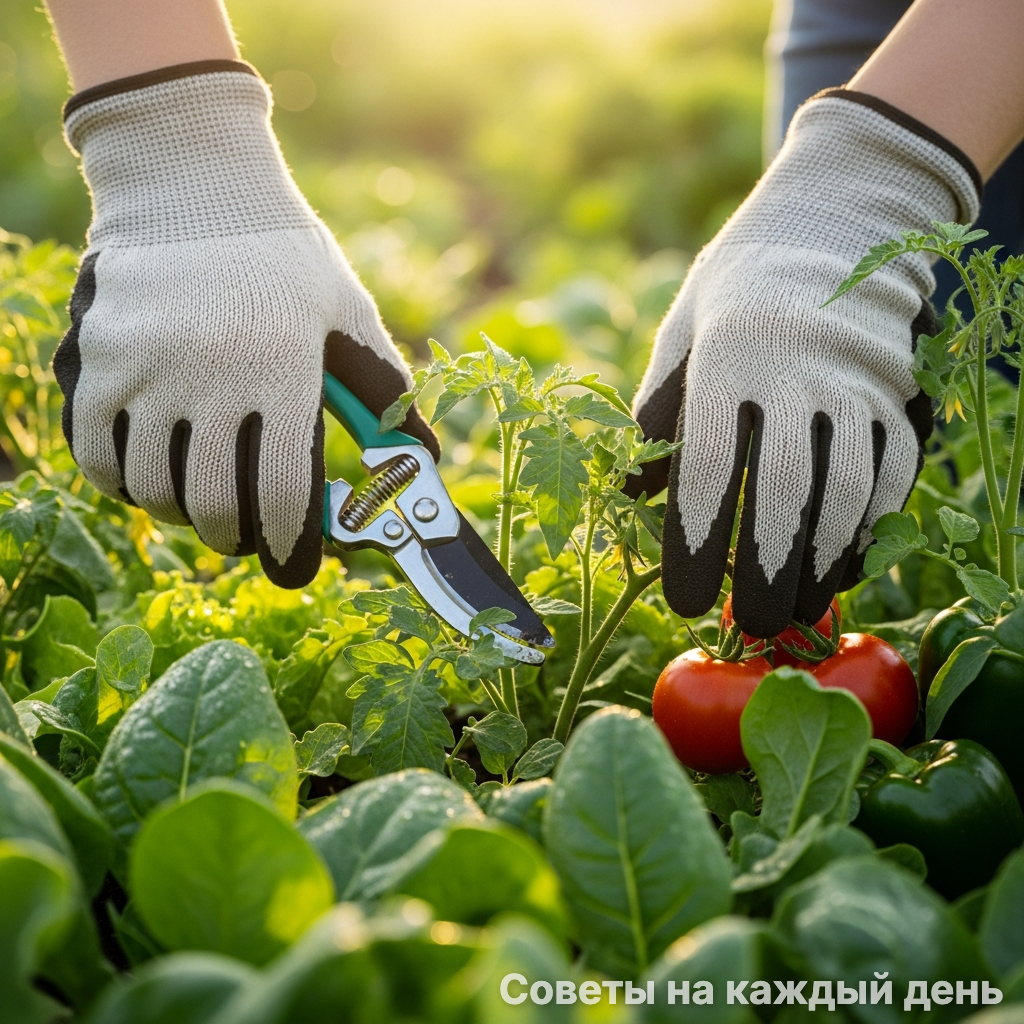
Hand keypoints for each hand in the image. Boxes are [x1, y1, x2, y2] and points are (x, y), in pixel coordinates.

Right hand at [56, 61, 436, 587]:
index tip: (295, 564)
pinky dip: (127, 484)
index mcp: (282, 368)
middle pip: (214, 505)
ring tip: (205, 502)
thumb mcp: (349, 318)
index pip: (284, 492)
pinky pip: (98, 458)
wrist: (193, 186)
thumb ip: (387, 396)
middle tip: (250, 536)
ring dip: (184, 515)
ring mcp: (141, 370)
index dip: (292, 545)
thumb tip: (426, 464)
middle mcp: (209, 375)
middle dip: (238, 538)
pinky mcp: (92, 363)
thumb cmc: (287, 262)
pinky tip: (155, 475)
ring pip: (154, 492)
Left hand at [629, 91, 979, 636]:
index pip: (708, 470)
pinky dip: (869, 524)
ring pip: (845, 489)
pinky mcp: (899, 389)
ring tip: (798, 609)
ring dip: (821, 559)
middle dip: (765, 568)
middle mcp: (797, 374)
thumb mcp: (684, 325)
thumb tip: (634, 494)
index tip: (687, 600)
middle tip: (749, 624)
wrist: (842, 212)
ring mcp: (857, 382)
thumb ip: (660, 406)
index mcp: (729, 358)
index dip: (696, 544)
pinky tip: (846, 564)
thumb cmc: (742, 279)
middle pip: (783, 492)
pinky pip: (890, 469)